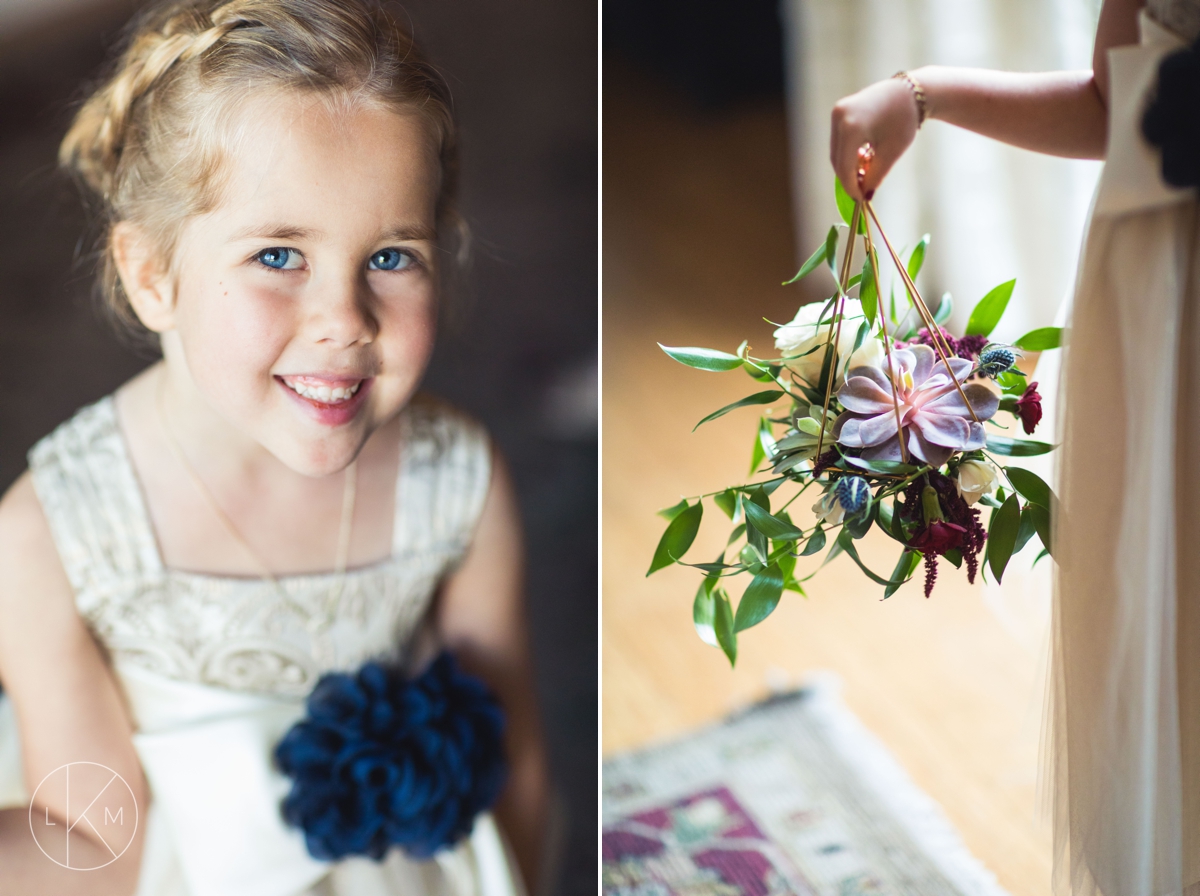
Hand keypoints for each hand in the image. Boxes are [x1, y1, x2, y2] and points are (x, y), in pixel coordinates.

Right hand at [830, 76, 920, 199]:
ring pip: (836, 150)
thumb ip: (875, 177)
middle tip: (862, 190)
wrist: (911, 91)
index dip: (851, 186)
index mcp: (851, 127)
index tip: (861, 200)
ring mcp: (836, 112)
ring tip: (864, 174)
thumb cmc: (904, 120)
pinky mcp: (839, 111)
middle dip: (848, 177)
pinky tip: (862, 159)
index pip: (844, 167)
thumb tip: (864, 196)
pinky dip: (847, 152)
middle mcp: (839, 118)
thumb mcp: (891, 153)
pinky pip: (839, 139)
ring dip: (847, 166)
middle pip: (837, 159)